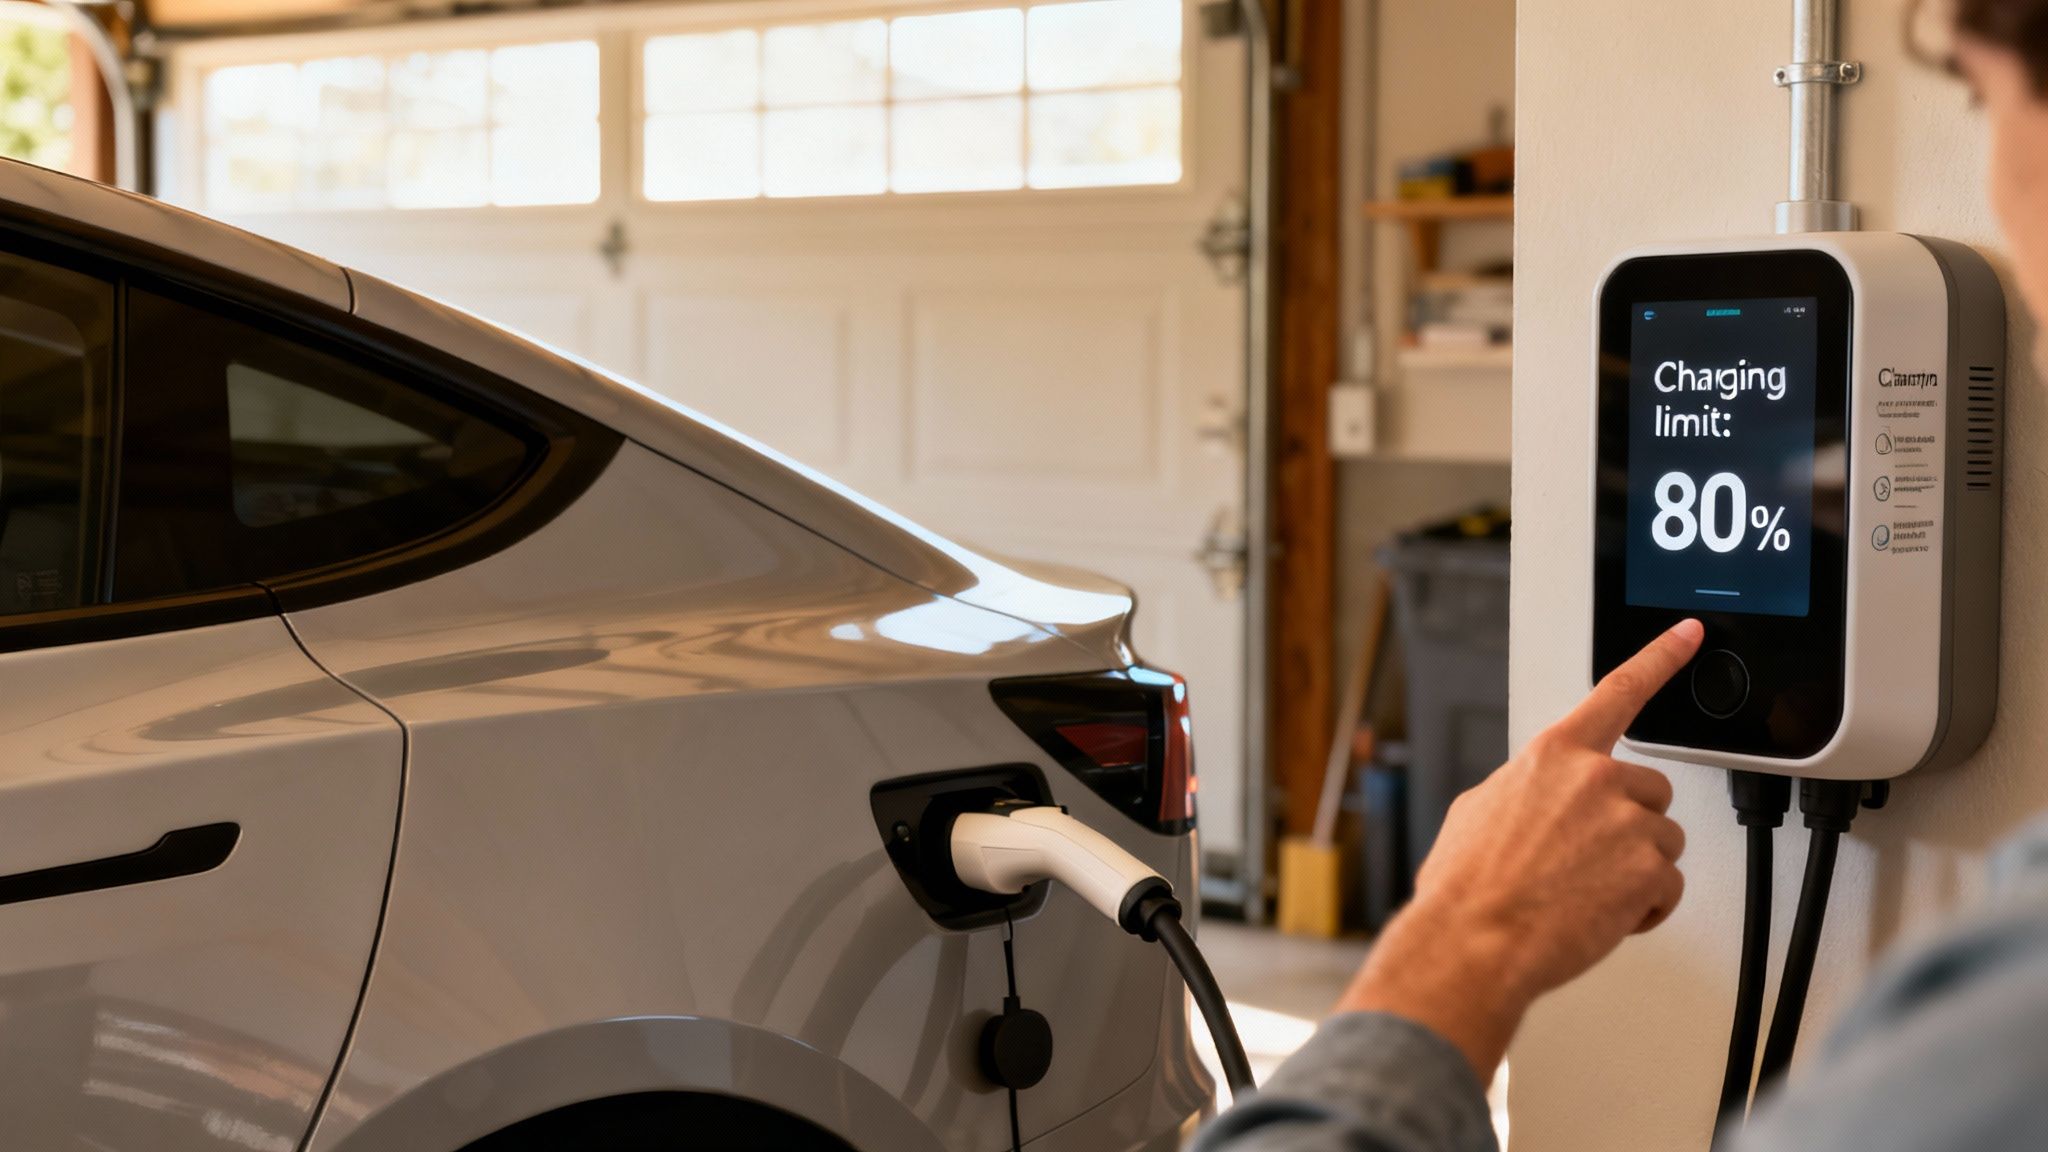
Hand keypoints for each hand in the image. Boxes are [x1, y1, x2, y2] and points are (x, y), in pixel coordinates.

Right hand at [1334, 619, 1702, 1080]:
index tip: (1688, 634)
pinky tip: (1601, 917)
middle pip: (1650, 792)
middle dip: (1629, 826)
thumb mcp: (1477, 812)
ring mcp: (1626, 821)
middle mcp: (1595, 778)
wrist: (1472, 940)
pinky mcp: (1648, 869)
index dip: (1660, 657)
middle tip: (1587, 861)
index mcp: (1552, 756)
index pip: (1618, 691)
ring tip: (1585, 894)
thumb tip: (1532, 800)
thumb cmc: (1466, 886)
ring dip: (1636, 870)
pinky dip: (1643, 910)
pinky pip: (1667, 888)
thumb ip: (1523, 789)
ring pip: (1663, 842)